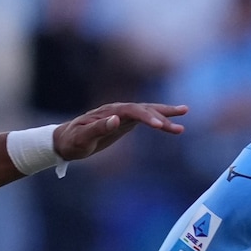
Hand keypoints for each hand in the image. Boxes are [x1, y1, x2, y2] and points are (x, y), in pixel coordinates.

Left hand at [53, 103, 185, 161]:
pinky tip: (168, 121)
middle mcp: (118, 110)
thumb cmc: (72, 141)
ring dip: (165, 113)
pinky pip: (144, 118)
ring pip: (147, 111)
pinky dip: (157, 118)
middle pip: (144, 108)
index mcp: (109, 112)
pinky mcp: (124, 122)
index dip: (147, 117)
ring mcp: (122, 114)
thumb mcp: (82, 138)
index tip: (159, 125)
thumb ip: (98, 128)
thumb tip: (116, 119)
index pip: (133, 111)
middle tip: (181, 123)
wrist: (65, 141)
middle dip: (163, 114)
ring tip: (185, 112)